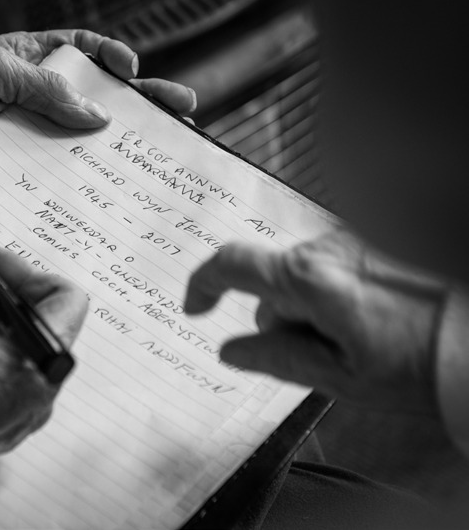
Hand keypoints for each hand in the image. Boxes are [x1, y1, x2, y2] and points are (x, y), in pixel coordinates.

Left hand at [0, 29, 196, 177]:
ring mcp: (22, 138)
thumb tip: (98, 114)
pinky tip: (109, 183)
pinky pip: (54, 175)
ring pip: (79, 141)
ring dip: (117, 145)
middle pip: (92, 98)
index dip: (109, 59)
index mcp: (20, 62)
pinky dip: (81, 179)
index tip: (134, 71)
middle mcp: (26, 100)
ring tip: (159, 149)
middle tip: (179, 108)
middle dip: (136, 102)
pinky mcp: (13, 174)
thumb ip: (45, 88)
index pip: (76, 53)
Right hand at [184, 230, 447, 415]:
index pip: (231, 265)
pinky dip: (341, 290)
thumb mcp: (339, 377)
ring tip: (363, 338)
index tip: (196, 309)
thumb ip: (276, 358)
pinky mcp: (375, 240)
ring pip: (307, 274)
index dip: (203, 285)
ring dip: (316, 303)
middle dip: (284, 316)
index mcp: (309, 279)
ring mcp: (353, 238)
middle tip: (325, 353)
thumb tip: (231, 350)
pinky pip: (336, 264)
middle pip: (275, 280)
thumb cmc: (420, 365)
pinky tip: (376, 317)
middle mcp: (326, 247)